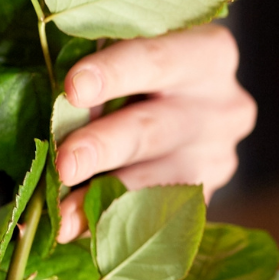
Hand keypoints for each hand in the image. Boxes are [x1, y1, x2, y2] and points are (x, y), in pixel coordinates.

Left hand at [51, 24, 256, 239]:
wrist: (182, 102)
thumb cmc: (136, 68)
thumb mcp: (123, 49)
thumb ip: (97, 65)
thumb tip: (56, 106)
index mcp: (207, 52)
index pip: (157, 59)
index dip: (114, 74)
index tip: (73, 89)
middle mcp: (222, 105)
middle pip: (155, 128)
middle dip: (105, 147)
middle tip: (65, 165)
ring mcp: (217, 156)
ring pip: (159, 183)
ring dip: (105, 200)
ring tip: (63, 218)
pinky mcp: (205, 195)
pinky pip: (160, 215)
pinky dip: (116, 224)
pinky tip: (81, 229)